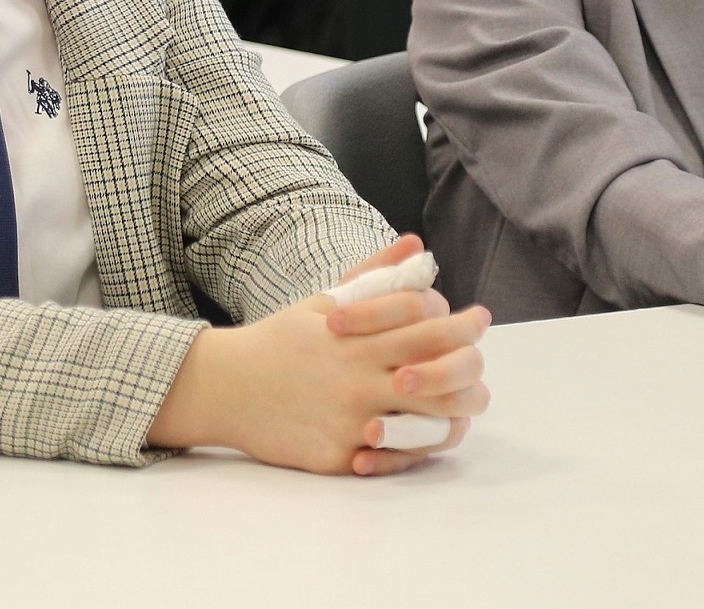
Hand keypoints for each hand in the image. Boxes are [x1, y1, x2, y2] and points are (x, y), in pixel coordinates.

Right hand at [148, 235, 490, 474]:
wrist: (226, 389)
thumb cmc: (279, 340)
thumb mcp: (323, 301)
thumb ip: (374, 275)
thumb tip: (416, 245)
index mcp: (357, 337)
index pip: (429, 325)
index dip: (462, 320)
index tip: (478, 317)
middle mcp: (359, 378)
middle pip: (443, 374)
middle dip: (471, 364)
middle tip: (476, 359)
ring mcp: (352, 421)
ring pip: (432, 421)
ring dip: (456, 410)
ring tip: (459, 400)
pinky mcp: (341, 456)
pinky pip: (399, 458)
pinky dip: (418, 446)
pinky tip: (425, 430)